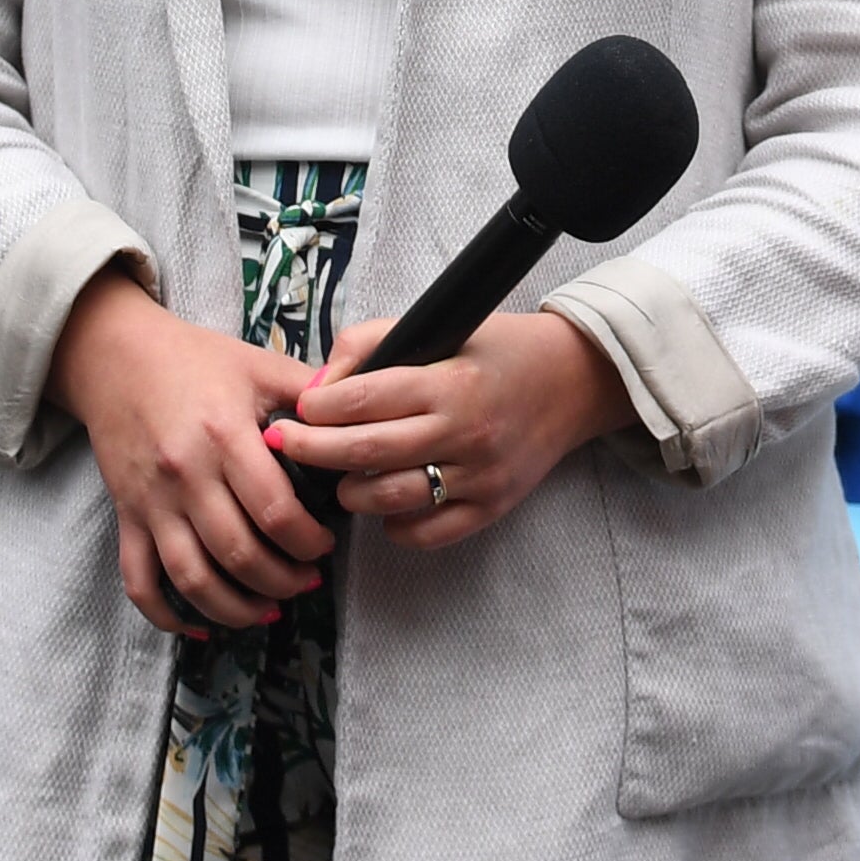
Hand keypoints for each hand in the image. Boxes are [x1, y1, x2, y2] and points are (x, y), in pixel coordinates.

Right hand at [51, 268, 329, 633]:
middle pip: (238, 553)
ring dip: (235, 608)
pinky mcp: (125, 517)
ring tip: (269, 610)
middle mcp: (184, 476)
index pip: (274, 509)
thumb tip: (362, 406)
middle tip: (307, 581)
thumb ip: (312, 390)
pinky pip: (139, 581)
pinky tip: (203, 625)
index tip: (326, 545)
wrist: (115, 355)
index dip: (308, 540)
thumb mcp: (258, 365)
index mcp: (223, 435)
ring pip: (192, 578)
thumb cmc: (194, 359)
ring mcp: (151, 502)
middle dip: (282, 580)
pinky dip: (168, 614)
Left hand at [277, 312, 630, 548]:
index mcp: (449, 381)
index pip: (363, 400)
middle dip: (313, 451)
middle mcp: (465, 431)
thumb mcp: (438, 327)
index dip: (318, 409)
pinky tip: (384, 506)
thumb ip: (372, 345)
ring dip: (349, 492)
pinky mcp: (492, 506)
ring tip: (340, 477)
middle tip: (286, 446)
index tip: (296, 411)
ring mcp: (480, 475)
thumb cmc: (498, 349)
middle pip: (365, 453)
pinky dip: (394, 526)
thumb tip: (319, 387)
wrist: (573, 380)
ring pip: (389, 499)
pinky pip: (427, 533)